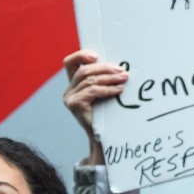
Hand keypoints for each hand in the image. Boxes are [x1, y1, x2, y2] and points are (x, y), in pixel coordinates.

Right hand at [63, 50, 128, 164]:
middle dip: (105, 68)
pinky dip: (108, 89)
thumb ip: (104, 80)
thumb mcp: (104, 93)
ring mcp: (70, 97)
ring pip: (90, 80)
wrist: (103, 138)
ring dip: (110, 78)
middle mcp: (69, 89)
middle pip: (84, 70)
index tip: (96, 56)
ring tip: (125, 79)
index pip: (70, 62)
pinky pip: (93, 91)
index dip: (81, 55)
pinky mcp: (74, 105)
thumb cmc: (107, 114)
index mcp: (74, 84)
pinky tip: (118, 90)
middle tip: (122, 71)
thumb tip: (120, 66)